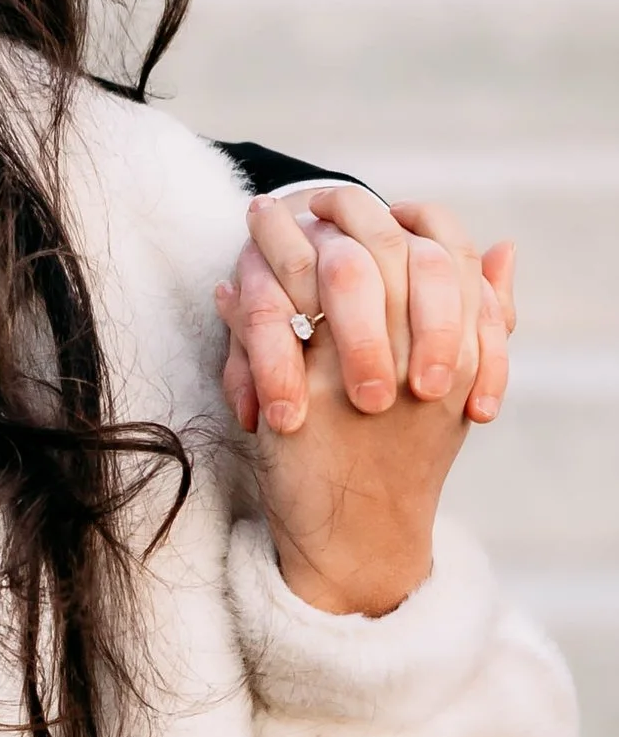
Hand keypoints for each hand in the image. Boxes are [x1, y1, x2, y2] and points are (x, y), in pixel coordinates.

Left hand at [214, 186, 515, 616]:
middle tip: (301, 195)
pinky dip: (249, 302)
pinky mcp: (306, 404)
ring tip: (260, 215)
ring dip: (284, 242)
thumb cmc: (403, 460)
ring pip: (325, 280)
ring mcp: (361, 380)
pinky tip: (232, 282)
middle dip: (339, 213)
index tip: (365, 199)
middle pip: (381, 251)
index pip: (440, 248)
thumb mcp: (454, 391)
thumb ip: (484, 315)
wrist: (360, 541)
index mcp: (456, 351)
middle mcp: (416, 359)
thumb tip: (504, 245)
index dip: (404, 214)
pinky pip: (273, 329)